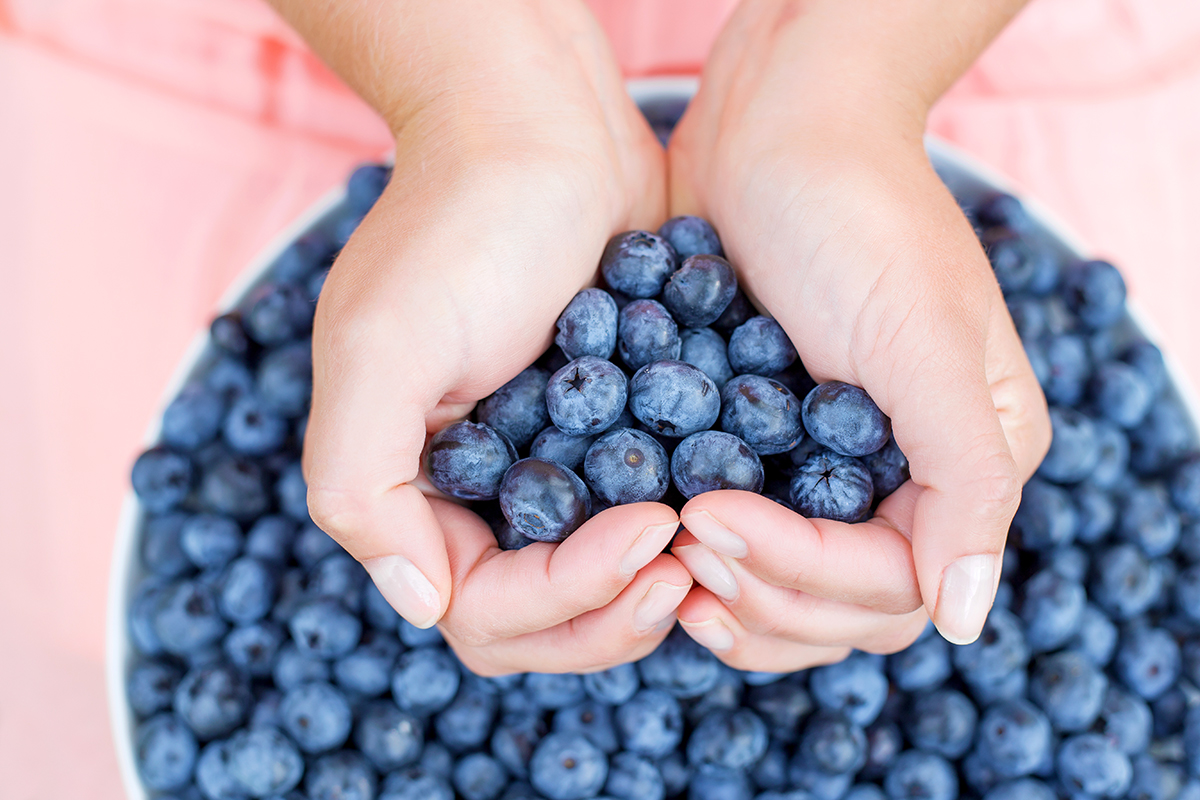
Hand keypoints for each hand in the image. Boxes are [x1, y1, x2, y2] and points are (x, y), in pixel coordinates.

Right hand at [294, 2, 690, 674]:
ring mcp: (552, 469)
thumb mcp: (379, 347)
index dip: (564, 597)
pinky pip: (647, 515)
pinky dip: (685, 529)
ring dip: (654, 586)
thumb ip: (362, 484)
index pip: (482, 609)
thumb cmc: (460, 227)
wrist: (541, 130)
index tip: (649, 531)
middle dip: (614, 613)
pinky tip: (731, 501)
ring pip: (603, 587)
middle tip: (686, 568)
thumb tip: (417, 603)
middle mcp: (481, 497)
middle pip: (544, 622)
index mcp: (416, 490)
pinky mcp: (614, 435)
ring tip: (716, 542)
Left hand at [664, 0, 1048, 669]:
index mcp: (967, 459)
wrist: (775, 127)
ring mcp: (835, 466)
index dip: (801, 573)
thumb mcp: (924, 340)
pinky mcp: (770, 444)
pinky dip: (705, 556)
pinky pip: (746, 536)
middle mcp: (908, 478)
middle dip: (759, 590)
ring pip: (789, 592)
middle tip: (680, 539)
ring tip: (663, 552)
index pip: (892, 584)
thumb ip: (964, 479)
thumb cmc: (857, 214)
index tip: (708, 520)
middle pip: (840, 609)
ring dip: (729, 591)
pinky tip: (656, 540)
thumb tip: (969, 620)